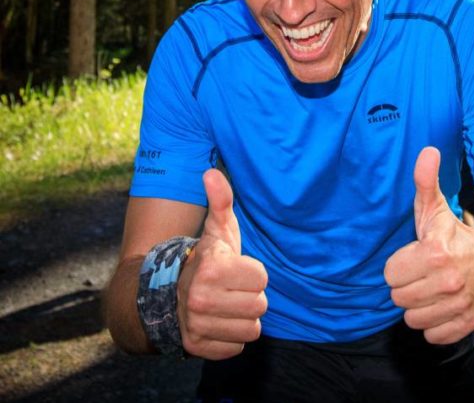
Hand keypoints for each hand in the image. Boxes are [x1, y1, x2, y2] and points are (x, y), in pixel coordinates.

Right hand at [177, 169, 267, 359]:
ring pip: (252, 329)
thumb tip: (210, 172)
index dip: (252, 273)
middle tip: (231, 289)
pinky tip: (219, 323)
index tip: (235, 270)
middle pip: (260, 305)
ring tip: (226, 305)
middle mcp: (201, 299)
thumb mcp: (216, 230)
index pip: (262, 278)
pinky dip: (231, 338)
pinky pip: (237, 347)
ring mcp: (198, 326)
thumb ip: (221, 201)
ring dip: (243, 319)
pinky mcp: (198, 348)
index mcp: (212, 269)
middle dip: (249, 297)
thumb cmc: (203, 260)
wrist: (165, 296)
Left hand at [384, 147, 473, 344]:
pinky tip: (443, 307)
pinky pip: (432, 336)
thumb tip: (426, 150)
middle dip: (408, 287)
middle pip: (398, 299)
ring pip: (412, 320)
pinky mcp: (466, 324)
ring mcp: (459, 305)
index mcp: (435, 253)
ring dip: (420, 308)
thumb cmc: (455, 237)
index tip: (416, 258)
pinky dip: (435, 326)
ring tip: (432, 290)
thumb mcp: (436, 210)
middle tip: (424, 275)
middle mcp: (448, 281)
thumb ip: (426, 182)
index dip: (401, 265)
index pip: (390, 274)